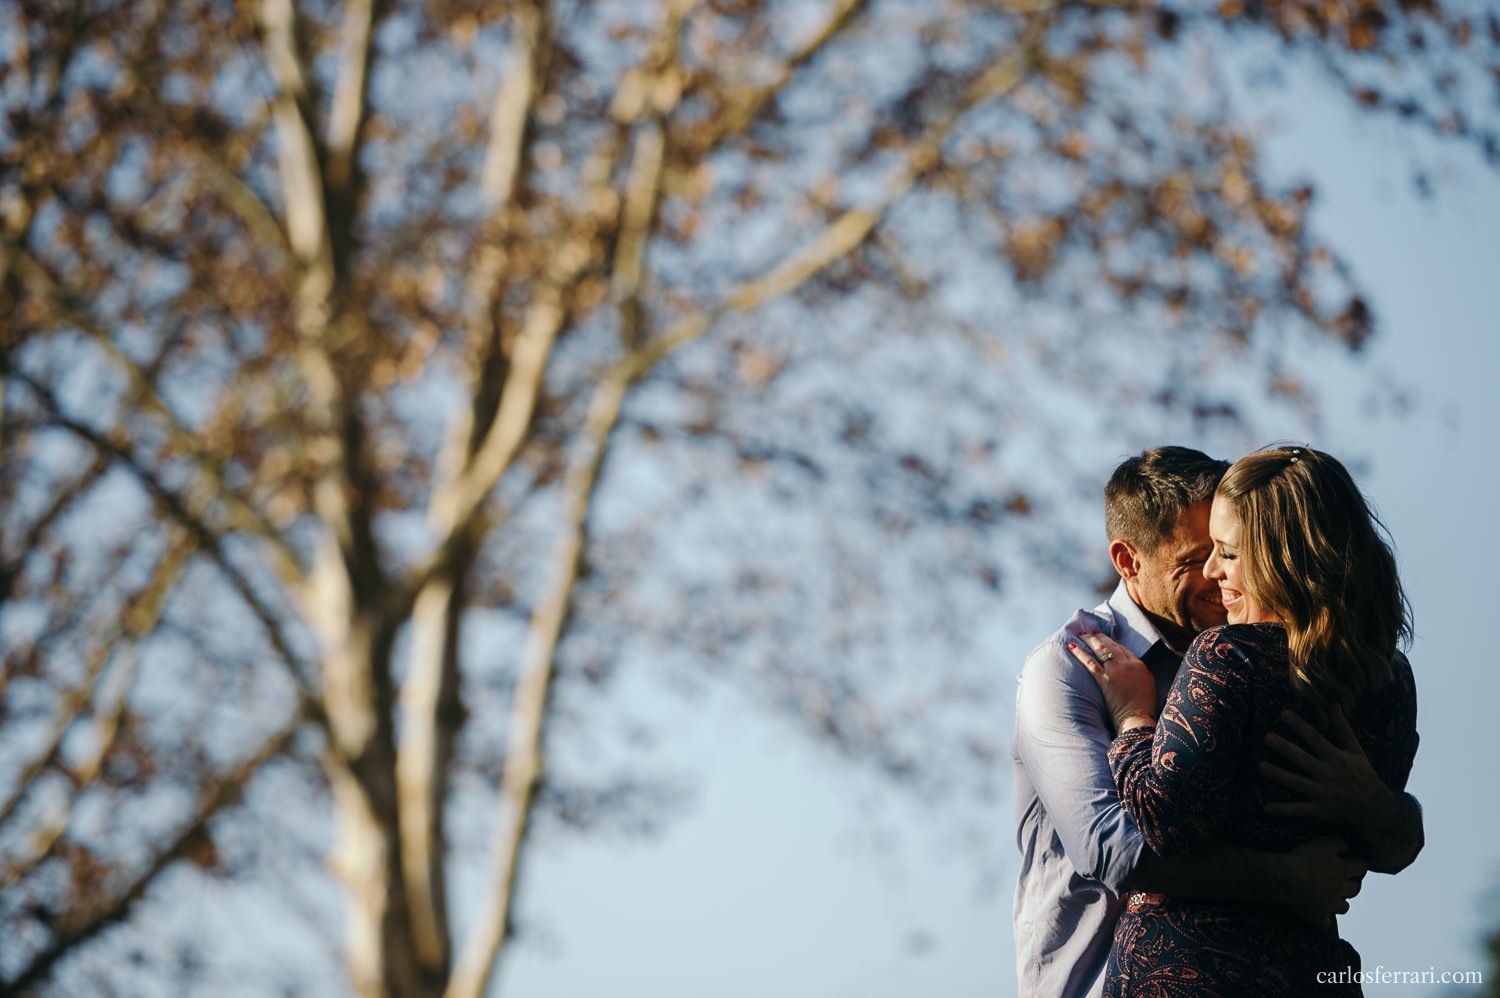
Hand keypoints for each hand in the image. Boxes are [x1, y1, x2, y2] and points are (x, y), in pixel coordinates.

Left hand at [1068, 632, 1156, 732]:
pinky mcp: (1105, 679)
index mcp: (1140, 665)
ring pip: (1101, 650)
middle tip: (1092, 631)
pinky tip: (1072, 647)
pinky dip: (1080, 653)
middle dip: (1100, 637)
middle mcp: (1128, 664)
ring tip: (1082, 634)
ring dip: (1090, 640)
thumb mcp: (1148, 685)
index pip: (1124, 649)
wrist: (1138, 718)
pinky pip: (1090, 662)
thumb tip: (1134, 669)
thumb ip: (1141, 674)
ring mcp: (1116, 670)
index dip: (1113, 642)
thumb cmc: (1144, 707)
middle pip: (1112, 646)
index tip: (1105, 638)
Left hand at [1261, 708, 1397, 832]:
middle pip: (1303, 759)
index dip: (1300, 726)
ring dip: (1279, 776)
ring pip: (1297, 783)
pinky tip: (1266, 808)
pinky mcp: (1320, 809)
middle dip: (1285, 749)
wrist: (1374, 806)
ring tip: (1260, 767)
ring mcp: (1323, 793)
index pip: (1315, 738)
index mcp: (1336, 758)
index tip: (1283, 713)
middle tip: (1267, 737)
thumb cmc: (1362, 774)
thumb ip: (1342, 728)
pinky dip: (1283, 809)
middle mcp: (1328, 774)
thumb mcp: (1355, 750)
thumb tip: (1333, 704)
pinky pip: (1299, 809)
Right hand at [1279, 836, 1366, 925]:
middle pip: (1354, 889)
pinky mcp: (1318, 916)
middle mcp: (1340, 889)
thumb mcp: (1323, 843)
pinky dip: (1323, 920)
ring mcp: (1330, 905)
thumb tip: (1348, 848)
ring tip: (1335, 899)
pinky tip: (1319, 917)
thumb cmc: (1304, 858)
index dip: (1359, 864)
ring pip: (1344, 908)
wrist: (1286, 879)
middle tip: (1346, 881)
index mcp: (1343, 870)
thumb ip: (1339, 844)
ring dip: (1341, 903)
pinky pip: (1324, 923)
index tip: (1357, 862)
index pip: (1360, 867)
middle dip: (1352, 885)